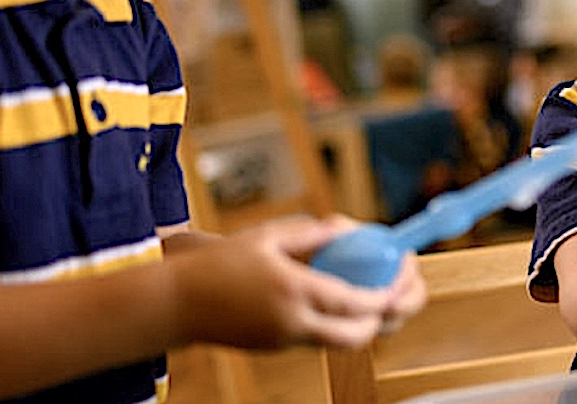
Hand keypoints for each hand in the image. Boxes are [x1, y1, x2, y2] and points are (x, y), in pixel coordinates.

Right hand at [168, 216, 426, 349]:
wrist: (175, 304)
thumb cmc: (220, 264)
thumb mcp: (268, 236)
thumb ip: (312, 234)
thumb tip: (348, 229)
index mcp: (293, 291)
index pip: (353, 302)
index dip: (385, 295)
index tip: (401, 278)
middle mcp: (293, 322)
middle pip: (356, 337)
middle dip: (386, 320)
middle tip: (401, 296)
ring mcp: (285, 340)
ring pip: (341, 343)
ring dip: (366, 324)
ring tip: (382, 296)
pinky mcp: (277, 347)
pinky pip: (319, 339)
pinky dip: (340, 324)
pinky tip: (348, 300)